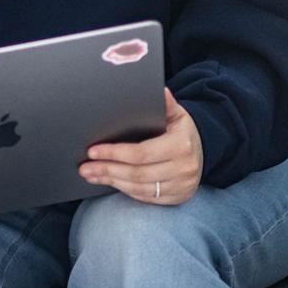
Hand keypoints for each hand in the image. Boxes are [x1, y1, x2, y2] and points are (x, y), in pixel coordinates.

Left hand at [79, 87, 202, 204]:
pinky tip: (110, 182)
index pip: (141, 153)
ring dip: (111, 182)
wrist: (203, 152)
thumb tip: (160, 89)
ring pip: (139, 188)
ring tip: (92, 175)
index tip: (93, 151)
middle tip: (85, 167)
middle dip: (107, 170)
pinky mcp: (177, 197)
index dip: (115, 153)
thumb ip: (166, 103)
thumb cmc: (182, 131)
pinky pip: (146, 197)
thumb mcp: (177, 114)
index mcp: (181, 145)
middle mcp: (183, 168)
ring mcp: (181, 186)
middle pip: (137, 173)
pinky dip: (125, 190)